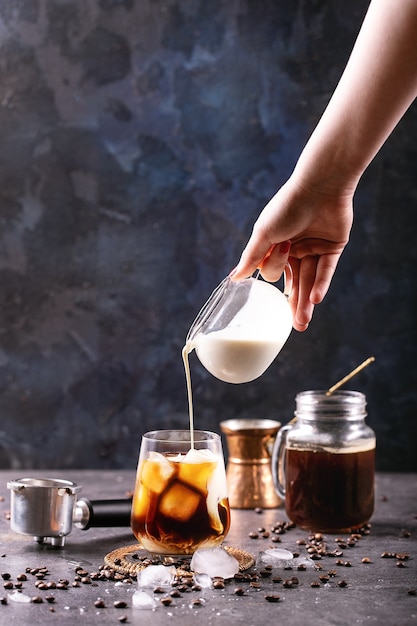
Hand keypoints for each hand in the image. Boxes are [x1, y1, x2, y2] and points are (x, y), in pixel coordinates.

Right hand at [231, 177, 353, 330]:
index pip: (273, 271)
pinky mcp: (333, 246)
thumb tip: (233, 278)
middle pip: (294, 282)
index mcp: (277, 245)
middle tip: (293, 327)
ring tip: (302, 323)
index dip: (274, 270)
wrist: (319, 186)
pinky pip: (326, 270)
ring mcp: (315, 248)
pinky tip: (315, 300)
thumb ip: (251, 258)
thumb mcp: (264, 233)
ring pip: (310, 280)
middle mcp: (295, 248)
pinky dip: (321, 285)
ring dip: (306, 301)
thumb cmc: (286, 206)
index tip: (278, 259)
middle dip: (293, 304)